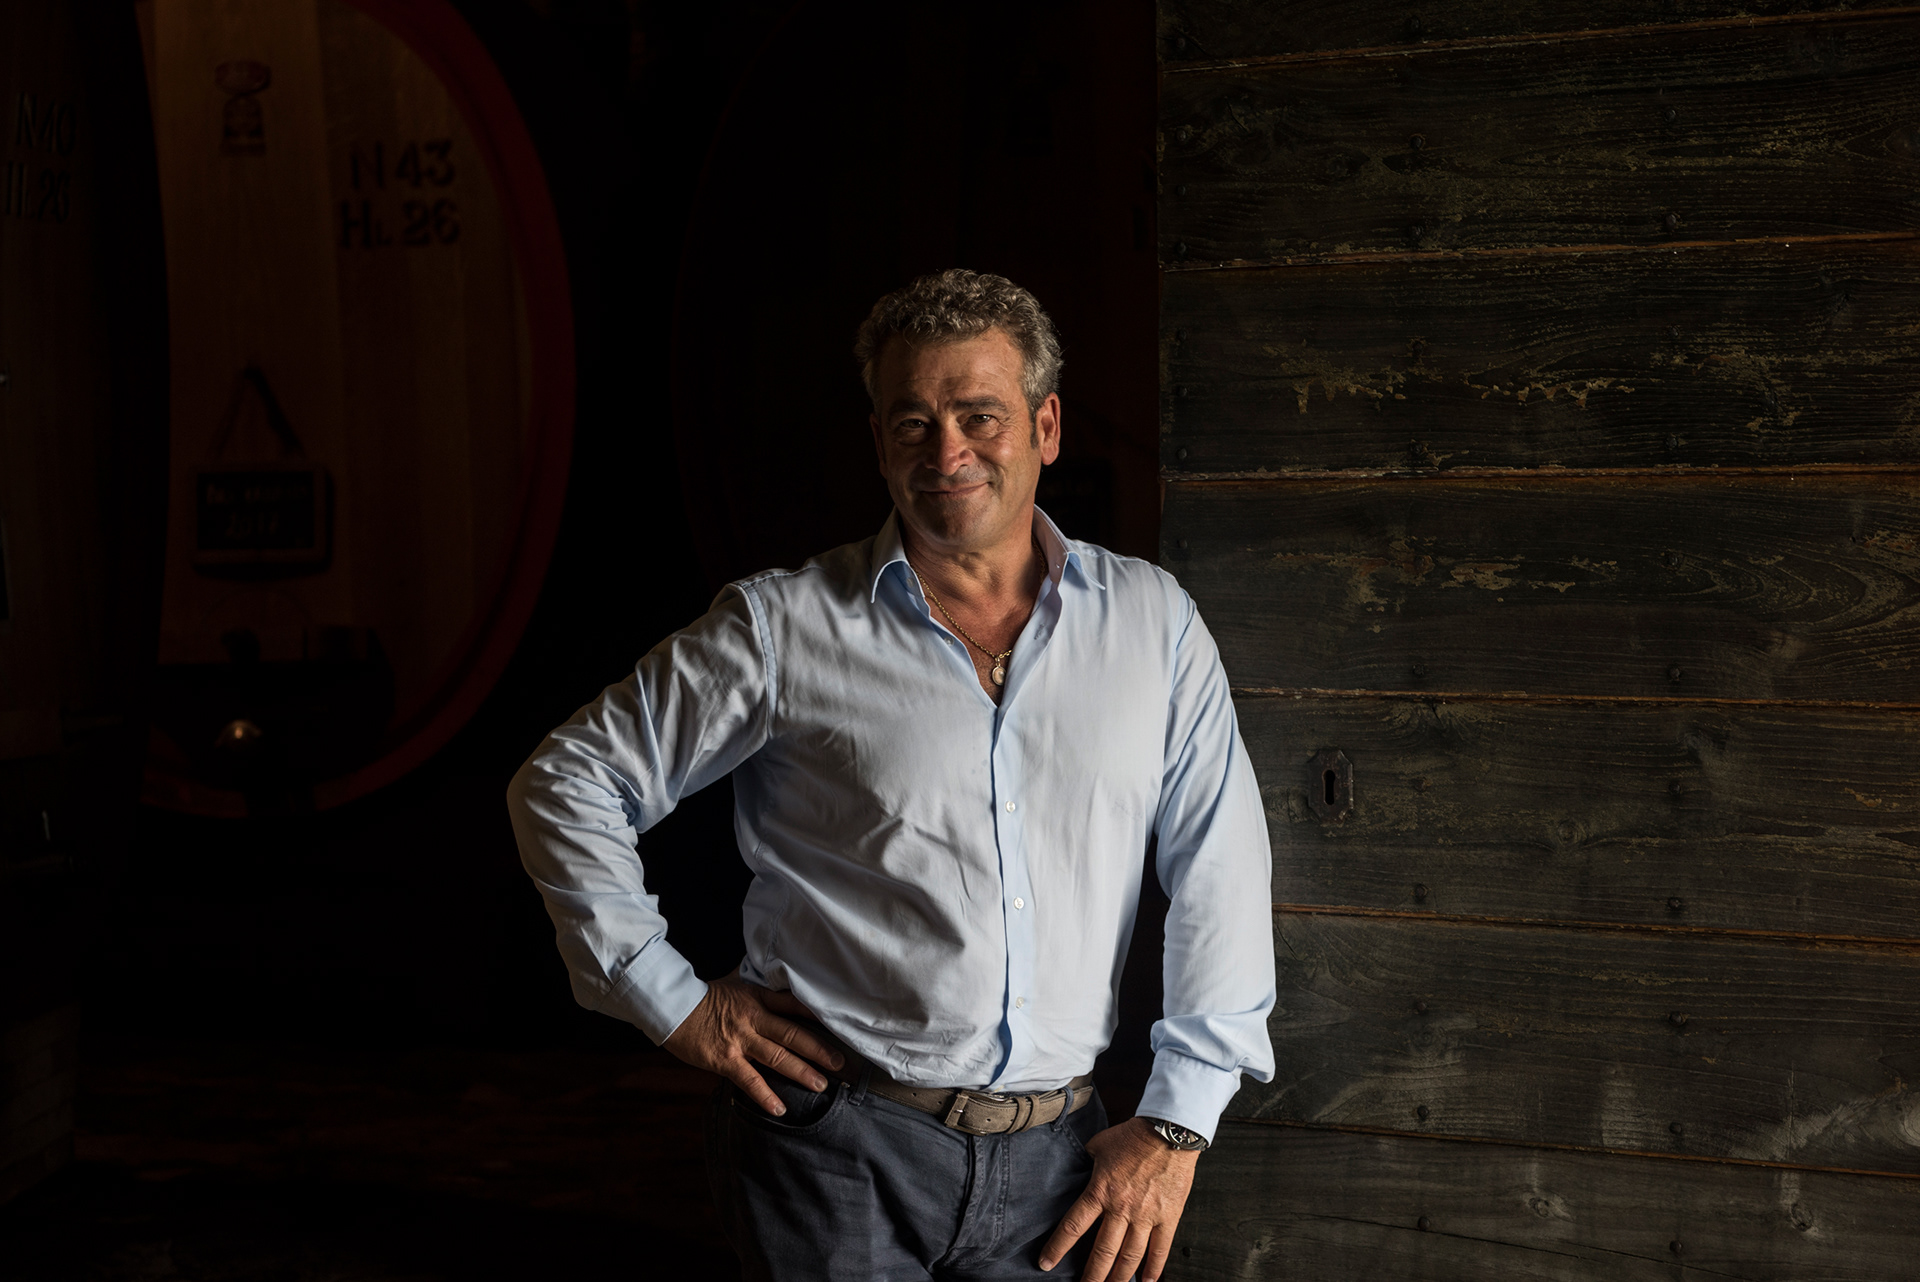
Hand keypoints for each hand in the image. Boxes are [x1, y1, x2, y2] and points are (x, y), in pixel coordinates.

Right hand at [661, 975, 844, 1115]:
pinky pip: (749, 1080)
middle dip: (819, 1050)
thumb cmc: (702, 995)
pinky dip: (765, 1095)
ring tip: (821, 1085)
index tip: (838, 1024)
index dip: (817, 1015)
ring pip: (777, 1057)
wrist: (672, 1007)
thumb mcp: (733, 983)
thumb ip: (754, 984)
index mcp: (758, 998)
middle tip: (840, 1063)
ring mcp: (740, 1040)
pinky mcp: (725, 1059)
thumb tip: (768, 970)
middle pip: (793, 1034)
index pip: (793, 1005)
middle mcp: (754, 1018)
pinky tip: (780, 1108)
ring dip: (801, 1072)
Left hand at [1039, 1117, 1198, 1280]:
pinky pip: (1160, 1248)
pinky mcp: (1168, 1216)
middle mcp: (1121, 1208)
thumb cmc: (1134, 1135)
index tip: (1046, 1263)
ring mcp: (1146, 1215)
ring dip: (1119, 1277)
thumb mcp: (1100, 1144)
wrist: (1169, 1131)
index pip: (1074, 1226)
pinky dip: (1153, 1268)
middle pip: (1103, 1251)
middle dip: (1092, 1275)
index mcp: (1100, 1191)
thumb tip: (1081, 1165)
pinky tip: (1145, 1280)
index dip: (1058, 1248)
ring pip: (1130, 1256)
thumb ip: (1088, 1158)